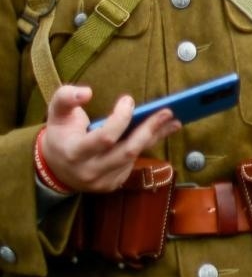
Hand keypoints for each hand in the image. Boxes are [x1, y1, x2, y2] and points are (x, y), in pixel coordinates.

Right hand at [39, 85, 179, 192]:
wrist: (54, 168)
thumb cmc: (60, 134)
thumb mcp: (55, 113)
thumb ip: (66, 98)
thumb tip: (87, 92)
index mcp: (74, 152)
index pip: (105, 138)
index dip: (120, 119)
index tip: (128, 100)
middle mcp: (88, 171)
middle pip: (127, 151)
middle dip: (149, 130)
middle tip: (168, 112)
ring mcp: (102, 181)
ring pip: (134, 157)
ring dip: (154, 137)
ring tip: (172, 120)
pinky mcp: (112, 184)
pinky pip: (134, 163)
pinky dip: (146, 145)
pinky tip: (159, 132)